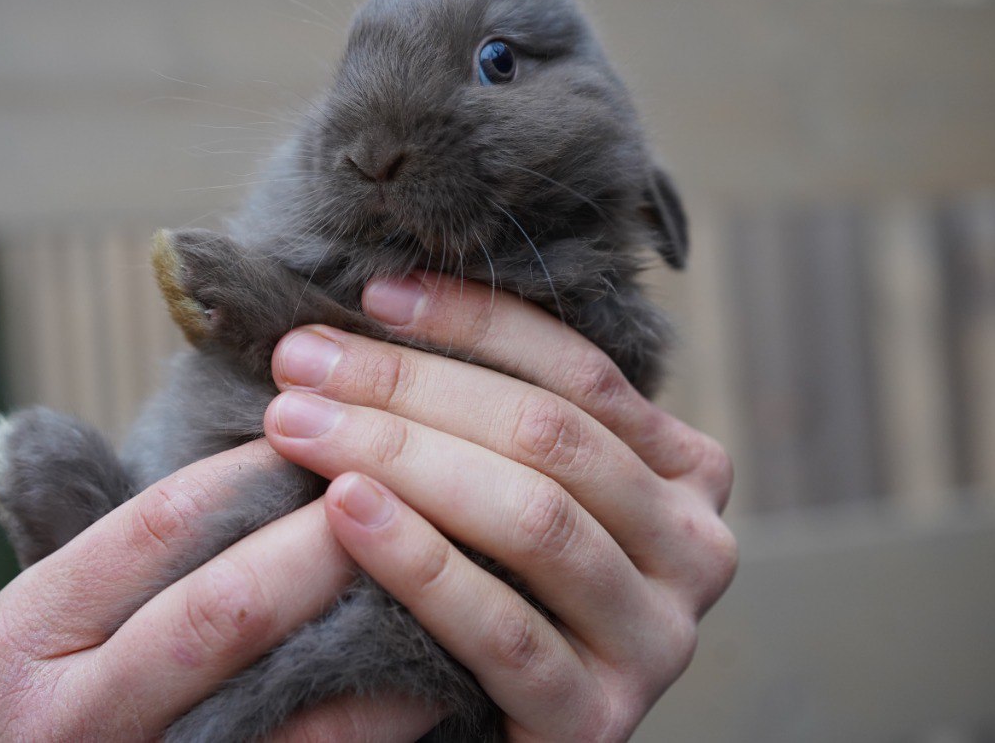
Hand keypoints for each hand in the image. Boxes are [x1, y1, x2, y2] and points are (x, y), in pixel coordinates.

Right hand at [0, 442, 447, 740]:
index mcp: (24, 635)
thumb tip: (261, 444)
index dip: (259, 470)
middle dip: (328, 540)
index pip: (162, 523)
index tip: (326, 429)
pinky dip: (380, 714)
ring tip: (437, 566)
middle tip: (401, 487)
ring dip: (373, 626)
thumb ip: (122, 553)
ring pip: (289, 694)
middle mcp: (74, 713)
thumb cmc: (45, 705)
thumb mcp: (41, 628)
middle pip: (231, 605)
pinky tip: (433, 672)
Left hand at [264, 274, 736, 740]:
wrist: (494, 727)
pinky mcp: (596, 719)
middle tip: (303, 363)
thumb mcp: (513, 486)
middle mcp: (694, 547)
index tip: (371, 295)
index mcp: (684, 470)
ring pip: (534, 518)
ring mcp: (656, 640)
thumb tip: (384, 303)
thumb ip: (492, 418)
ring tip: (300, 426)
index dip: (475, 324)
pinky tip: (345, 512)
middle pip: (550, 437)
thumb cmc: (492, 580)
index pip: (582, 372)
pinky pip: (502, 630)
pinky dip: (419, 563)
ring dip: (403, 459)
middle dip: (413, 387)